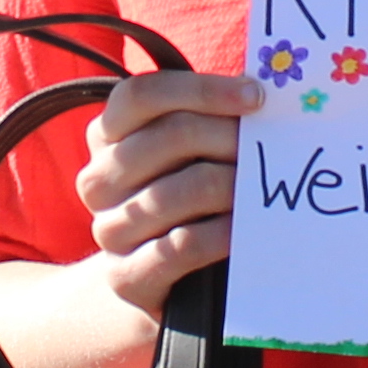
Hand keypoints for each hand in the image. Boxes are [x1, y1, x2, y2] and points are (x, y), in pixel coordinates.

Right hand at [74, 68, 259, 320]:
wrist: (154, 277)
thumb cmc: (182, 200)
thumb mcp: (185, 156)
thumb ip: (207, 122)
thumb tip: (263, 95)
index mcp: (106, 136)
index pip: (141, 95)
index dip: (201, 90)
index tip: (256, 97)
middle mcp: (98, 180)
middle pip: (165, 139)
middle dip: (226, 137)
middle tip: (268, 146)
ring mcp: (108, 229)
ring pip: (171, 193)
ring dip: (227, 187)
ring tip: (260, 186)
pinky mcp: (126, 276)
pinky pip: (179, 246)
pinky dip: (219, 234)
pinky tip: (244, 229)